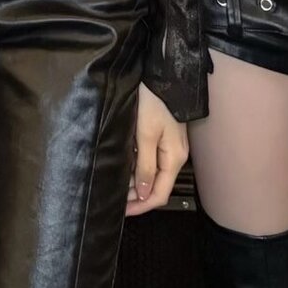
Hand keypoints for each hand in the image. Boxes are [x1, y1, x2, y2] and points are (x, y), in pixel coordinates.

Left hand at [127, 85, 187, 216]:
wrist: (163, 76)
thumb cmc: (153, 103)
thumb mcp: (145, 135)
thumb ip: (144, 166)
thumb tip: (143, 194)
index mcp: (174, 159)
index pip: (160, 193)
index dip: (141, 206)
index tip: (122, 211)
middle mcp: (174, 157)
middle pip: (156, 185)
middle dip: (135, 195)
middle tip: (112, 197)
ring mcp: (170, 148)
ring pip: (152, 174)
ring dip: (134, 181)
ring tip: (114, 183)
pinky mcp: (163, 138)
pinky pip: (150, 161)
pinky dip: (137, 167)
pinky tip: (123, 166)